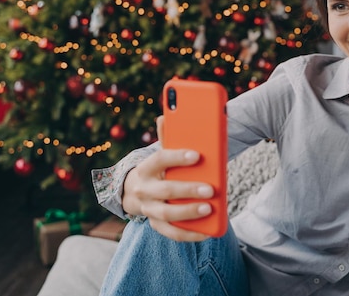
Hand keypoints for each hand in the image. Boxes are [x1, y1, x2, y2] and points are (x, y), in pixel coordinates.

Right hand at [122, 116, 214, 240]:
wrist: (137, 190)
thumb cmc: (159, 168)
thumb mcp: (161, 153)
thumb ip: (167, 138)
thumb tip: (165, 115)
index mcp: (146, 167)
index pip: (159, 159)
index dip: (178, 157)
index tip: (197, 155)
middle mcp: (143, 189)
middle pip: (165, 190)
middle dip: (188, 190)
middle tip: (210, 189)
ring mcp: (148, 208)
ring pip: (166, 213)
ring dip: (188, 212)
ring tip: (209, 208)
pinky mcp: (155, 224)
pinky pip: (171, 232)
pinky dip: (189, 233)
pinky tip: (206, 231)